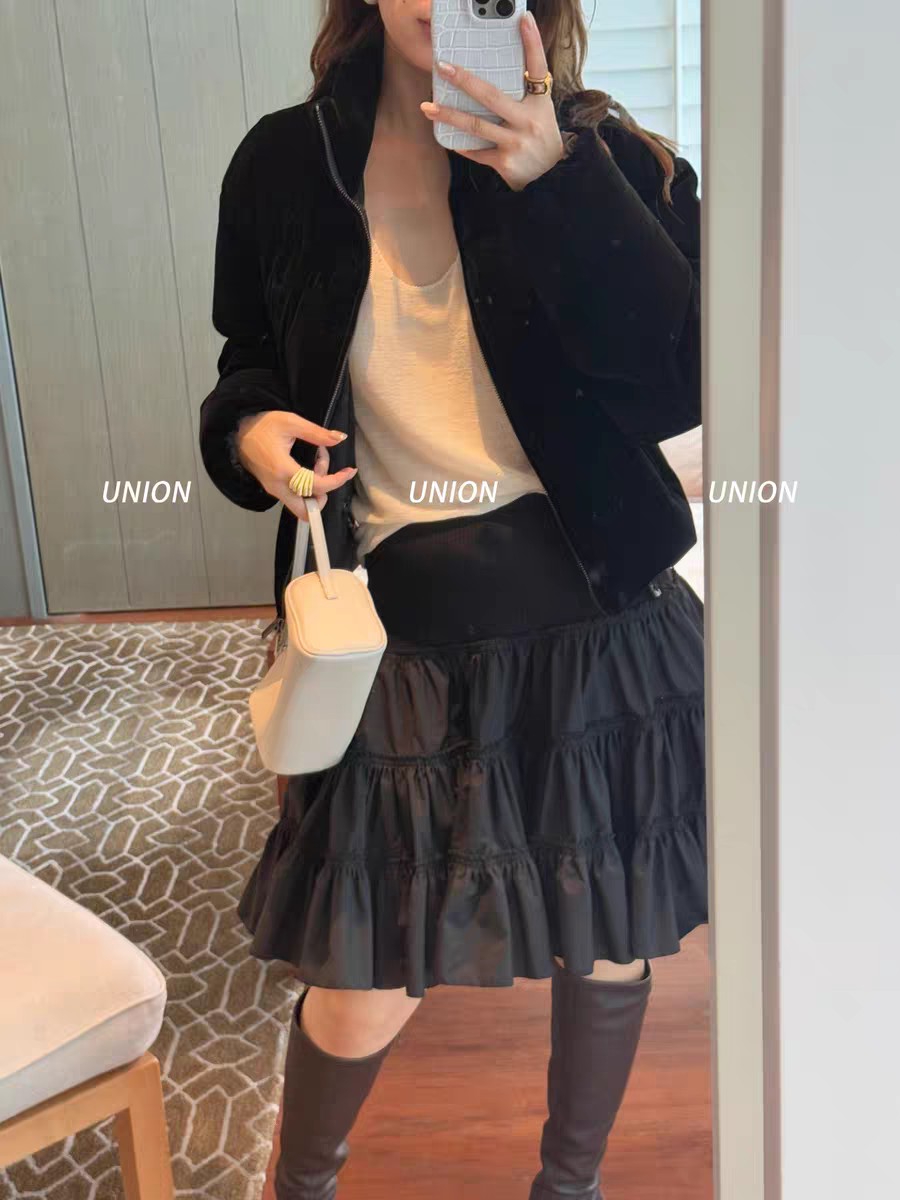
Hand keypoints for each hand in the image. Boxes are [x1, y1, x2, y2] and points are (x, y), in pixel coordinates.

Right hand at [235, 410, 357, 522]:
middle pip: (306, 511)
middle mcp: (278, 486)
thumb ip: (316, 433)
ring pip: (302, 505)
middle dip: (323, 495)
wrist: (237, 433)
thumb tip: (340, 438)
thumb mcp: (291, 422)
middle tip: (325, 472)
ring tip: (315, 460)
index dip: (337, 481)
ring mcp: (274, 491)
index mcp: (283, 470)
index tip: (349, 471)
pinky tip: (307, 465)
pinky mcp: (273, 490)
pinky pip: (295, 497)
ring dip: (315, 488)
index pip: (317, 487)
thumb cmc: (262, 426)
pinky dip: (307, 487)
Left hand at [420, 9, 565, 191]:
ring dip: (449, 116)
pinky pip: (477, 152)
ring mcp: (516, 143)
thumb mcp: (540, 110)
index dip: (532, 42)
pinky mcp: (506, 163)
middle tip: (442, 67)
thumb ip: (524, 91)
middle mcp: (529, 121)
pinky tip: (447, 137)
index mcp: (540, 103)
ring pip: (476, 126)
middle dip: (464, 80)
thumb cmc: (540, 136)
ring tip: (428, 107)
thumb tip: (498, 69)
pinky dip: (462, 145)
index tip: (523, 18)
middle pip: (491, 96)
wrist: (552, 177)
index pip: (537, 66)